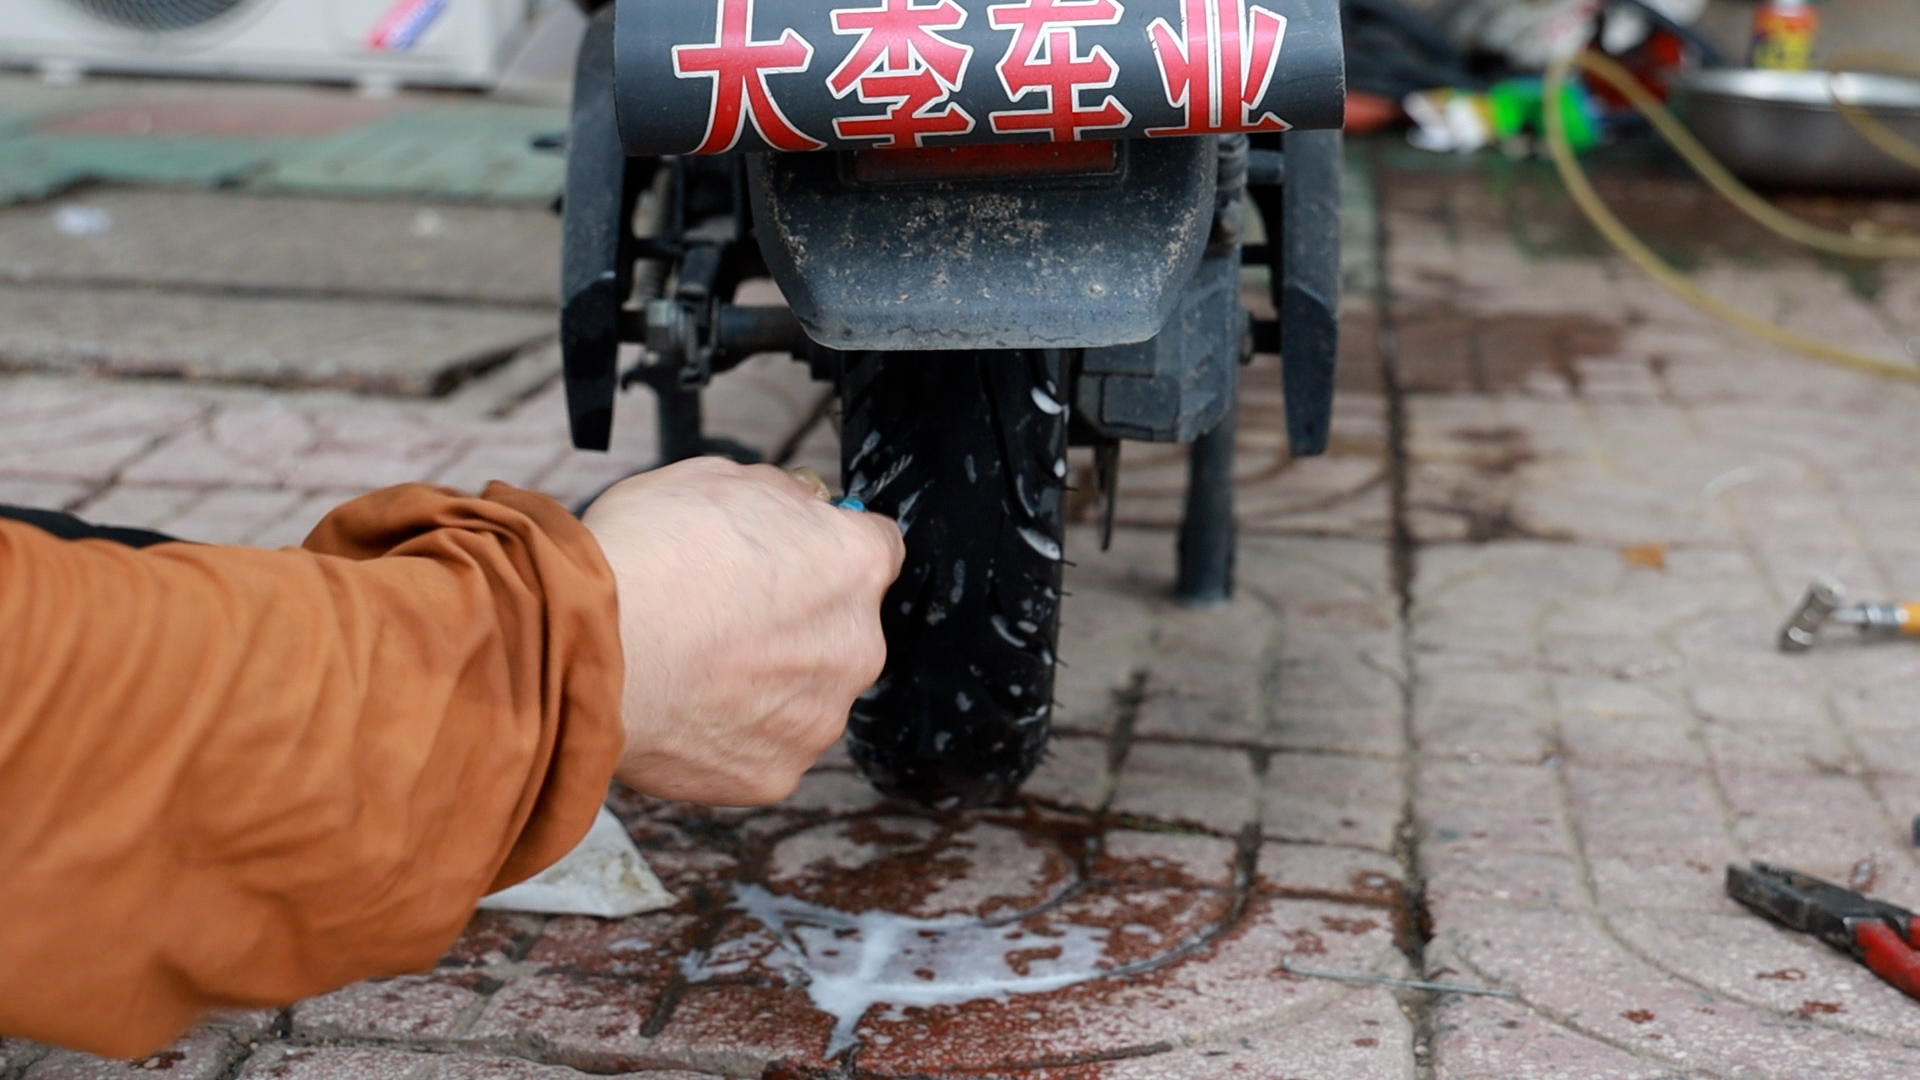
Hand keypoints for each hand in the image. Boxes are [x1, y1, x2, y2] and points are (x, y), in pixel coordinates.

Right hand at [581, 458, 903, 804]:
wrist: (588, 644)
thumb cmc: (645, 553)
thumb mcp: (716, 479)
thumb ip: (777, 495)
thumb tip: (800, 501)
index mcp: (855, 564)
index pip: (874, 550)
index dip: (824, 552)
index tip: (789, 559)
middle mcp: (858, 646)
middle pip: (842, 633)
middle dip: (795, 625)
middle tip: (723, 619)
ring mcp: (819, 718)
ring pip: (804, 697)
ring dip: (766, 686)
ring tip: (693, 669)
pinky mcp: (775, 774)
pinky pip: (763, 750)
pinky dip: (731, 737)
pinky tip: (684, 711)